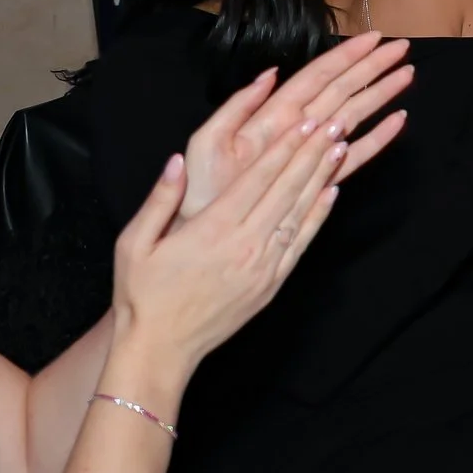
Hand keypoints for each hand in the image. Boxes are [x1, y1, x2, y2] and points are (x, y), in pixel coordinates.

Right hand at [111, 118, 346, 377]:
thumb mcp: (133, 244)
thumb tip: (177, 161)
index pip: (257, 178)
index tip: (304, 123)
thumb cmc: (142, 297)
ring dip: (321, 177)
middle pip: (286, 188)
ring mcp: (263, 265)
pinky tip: (331, 193)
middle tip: (333, 124)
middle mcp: (244, 244)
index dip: (284, 147)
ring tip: (339, 148)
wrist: (160, 350)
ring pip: (299, 211)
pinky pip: (302, 242)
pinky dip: (318, 215)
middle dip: (311, 152)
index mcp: (212, 229)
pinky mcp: (272, 283)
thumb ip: (160, 200)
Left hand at [181, 33, 412, 217]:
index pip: (317, 77)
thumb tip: (271, 74)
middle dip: (371, 68)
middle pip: (342, 90)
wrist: (209, 231)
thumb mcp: (208, 142)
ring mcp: (312, 152)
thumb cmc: (204, 190)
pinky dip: (377, 138)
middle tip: (402, 48)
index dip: (345, 56)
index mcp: (274, 116)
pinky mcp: (320, 177)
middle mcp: (298, 128)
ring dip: (380, 94)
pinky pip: (355, 154)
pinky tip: (398, 121)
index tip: (373, 38)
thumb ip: (237, 107)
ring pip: (354, 115)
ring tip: (407, 75)